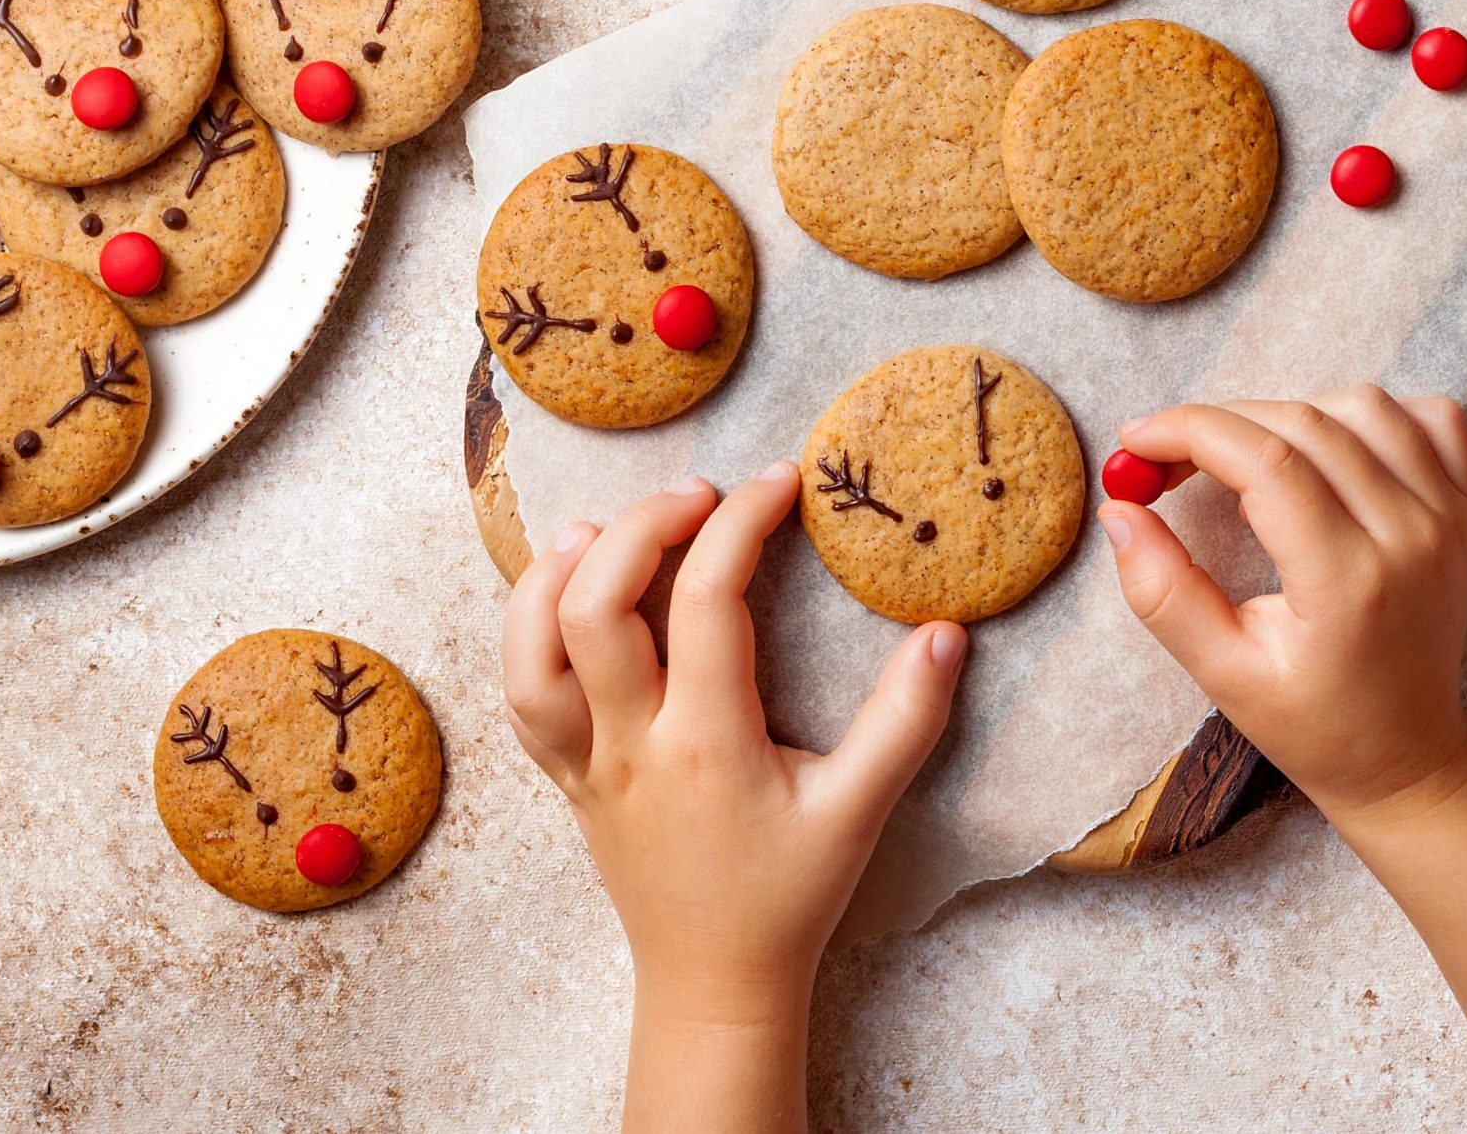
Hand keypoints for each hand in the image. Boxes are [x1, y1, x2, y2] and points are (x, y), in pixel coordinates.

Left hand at [502, 465, 965, 1122]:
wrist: (714, 982)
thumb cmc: (788, 897)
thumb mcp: (860, 811)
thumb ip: (906, 720)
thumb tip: (945, 632)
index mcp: (707, 742)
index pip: (708, 600)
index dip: (742, 524)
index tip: (780, 483)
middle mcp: (631, 744)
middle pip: (595, 605)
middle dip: (642, 527)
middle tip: (700, 494)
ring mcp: (585, 762)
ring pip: (530, 649)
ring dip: (560, 573)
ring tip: (606, 528)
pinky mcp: (566, 777)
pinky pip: (520, 692)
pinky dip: (527, 628)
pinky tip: (562, 591)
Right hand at [1103, 385, 1466, 821]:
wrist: (1407, 758)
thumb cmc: (1315, 725)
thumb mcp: (1223, 674)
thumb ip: (1163, 592)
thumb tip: (1118, 508)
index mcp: (1348, 580)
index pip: (1264, 461)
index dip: (1190, 432)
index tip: (1136, 440)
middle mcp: (1409, 535)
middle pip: (1305, 423)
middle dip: (1220, 423)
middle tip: (1165, 458)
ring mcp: (1447, 517)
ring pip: (1363, 406)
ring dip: (1289, 414)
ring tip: (1244, 462)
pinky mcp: (1465, 509)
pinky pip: (1431, 418)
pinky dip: (1373, 415)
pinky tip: (1329, 449)